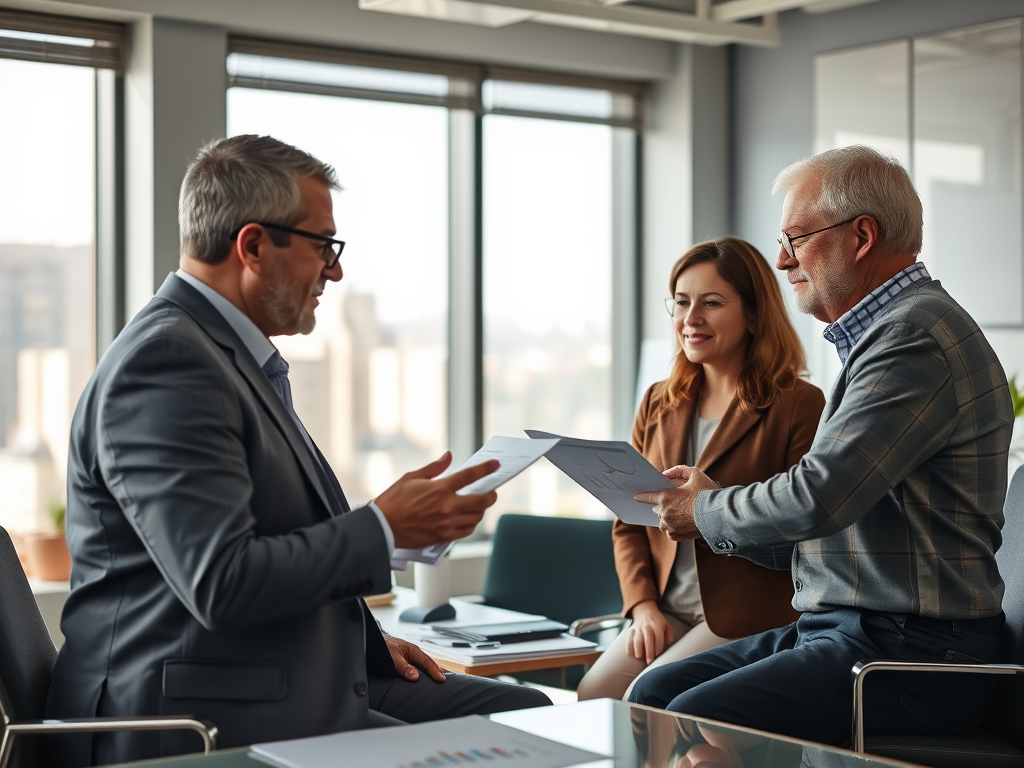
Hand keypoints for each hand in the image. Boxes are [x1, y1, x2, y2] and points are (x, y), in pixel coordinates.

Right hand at [375, 452, 499, 548]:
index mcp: (440, 488)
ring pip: (476, 517)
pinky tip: (467, 519)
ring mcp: (446, 523)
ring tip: (477, 506)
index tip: (495, 465)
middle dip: (490, 495)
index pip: (470, 476)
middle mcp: (447, 506)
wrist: (382, 526)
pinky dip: (470, 524)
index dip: (486, 469)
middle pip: (481, 500)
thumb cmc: (393, 501)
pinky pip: (466, 531)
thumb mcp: (411, 477)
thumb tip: (448, 457)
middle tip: (491, 492)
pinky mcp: (443, 536)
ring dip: (480, 510)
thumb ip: (434, 467)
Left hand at [385, 635, 446, 682]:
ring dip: (431, 671)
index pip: (427, 663)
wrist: (374, 640)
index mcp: (413, 650)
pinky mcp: (406, 660)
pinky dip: (424, 671)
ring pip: (424, 665)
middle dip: (438, 671)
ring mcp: (410, 656)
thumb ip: (404, 667)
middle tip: (446, 681)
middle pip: (429, 663)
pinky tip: (425, 676)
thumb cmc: (383, 646)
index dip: (435, 671)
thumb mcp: (393, 657)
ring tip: (439, 679)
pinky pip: (418, 667)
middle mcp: (414, 653)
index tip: (442, 680)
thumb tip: (415, 676)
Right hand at [625, 601, 673, 664]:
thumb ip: (669, 634)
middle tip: (649, 661)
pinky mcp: (631, 630)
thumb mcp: (666, 625)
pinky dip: (628, 646)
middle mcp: (647, 626)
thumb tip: (669, 643)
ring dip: (637, 648)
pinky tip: (630, 654)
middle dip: (648, 651)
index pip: (658, 636)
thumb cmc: (657, 622)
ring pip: (637, 638)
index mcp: (656, 625)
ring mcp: (638, 628)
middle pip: (647, 639)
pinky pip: (629, 638)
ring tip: (639, 657)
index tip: (658, 654)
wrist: (644, 611)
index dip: (658, 646)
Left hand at [634, 465, 717, 541]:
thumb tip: (666, 474)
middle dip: (663, 504)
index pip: (648, 496)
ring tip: (679, 512)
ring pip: (663, 521)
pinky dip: (672, 528)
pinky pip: (669, 532)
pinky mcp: (678, 535)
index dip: (642, 495)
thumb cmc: (708, 493)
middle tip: (675, 501)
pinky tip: (680, 524)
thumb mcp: (695, 474)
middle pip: (657, 509)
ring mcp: (670, 525)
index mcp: (666, 498)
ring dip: (667, 517)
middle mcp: (665, 513)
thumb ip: (678, 471)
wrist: (719, 513)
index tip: (637, 496)